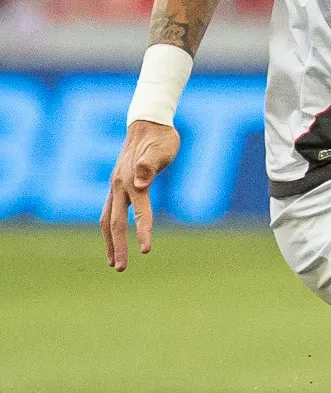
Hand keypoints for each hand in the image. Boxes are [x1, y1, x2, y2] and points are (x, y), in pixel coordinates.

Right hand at [102, 119, 180, 270]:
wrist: (147, 123)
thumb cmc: (160, 137)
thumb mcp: (161, 149)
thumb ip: (150, 164)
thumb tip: (141, 182)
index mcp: (131, 180)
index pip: (138, 211)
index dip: (142, 230)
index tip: (146, 251)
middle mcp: (119, 186)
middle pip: (113, 222)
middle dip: (118, 247)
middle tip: (121, 269)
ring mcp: (115, 187)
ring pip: (106, 219)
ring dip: (110, 242)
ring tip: (114, 263)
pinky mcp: (117, 186)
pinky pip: (109, 212)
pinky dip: (109, 228)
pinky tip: (113, 239)